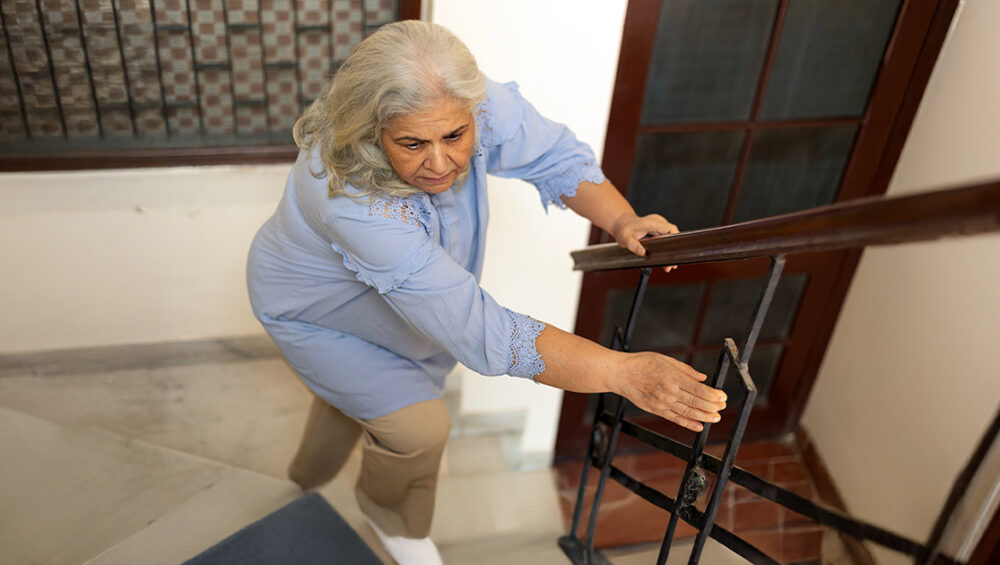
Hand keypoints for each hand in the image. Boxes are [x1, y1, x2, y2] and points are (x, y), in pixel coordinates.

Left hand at [610, 213, 678, 271]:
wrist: (621, 224)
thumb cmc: (623, 229)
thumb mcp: (625, 239)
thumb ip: (633, 245)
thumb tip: (642, 253)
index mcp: (652, 222)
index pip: (671, 229)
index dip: (676, 240)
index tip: (675, 253)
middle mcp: (657, 221)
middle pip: (672, 235)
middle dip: (674, 250)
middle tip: (671, 265)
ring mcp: (658, 224)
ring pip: (670, 237)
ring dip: (670, 250)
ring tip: (668, 265)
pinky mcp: (658, 229)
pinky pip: (666, 238)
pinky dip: (666, 247)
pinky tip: (664, 258)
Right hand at [611, 352, 726, 431]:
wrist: (621, 374)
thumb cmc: (642, 363)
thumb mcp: (666, 359)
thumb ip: (686, 370)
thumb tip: (703, 378)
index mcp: (673, 377)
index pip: (699, 390)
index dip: (714, 395)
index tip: (723, 397)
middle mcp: (669, 392)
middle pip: (696, 402)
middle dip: (713, 406)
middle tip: (722, 406)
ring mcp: (662, 402)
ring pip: (688, 412)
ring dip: (705, 416)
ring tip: (716, 417)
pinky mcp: (656, 410)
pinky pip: (675, 419)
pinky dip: (688, 424)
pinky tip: (699, 426)